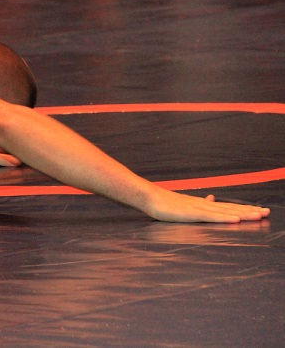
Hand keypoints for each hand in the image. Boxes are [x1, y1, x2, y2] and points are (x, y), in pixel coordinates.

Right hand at [146, 188, 269, 222]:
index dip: (244, 209)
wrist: (149, 197)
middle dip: (250, 211)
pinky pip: (211, 217)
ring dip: (242, 214)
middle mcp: (204, 205)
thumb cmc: (164, 202)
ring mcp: (198, 209)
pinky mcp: (191, 213)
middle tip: (267, 212)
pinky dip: (225, 218)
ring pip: (225, 212)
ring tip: (258, 215)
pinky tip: (235, 219)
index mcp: (203, 204)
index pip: (228, 207)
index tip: (260, 210)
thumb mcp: (185, 204)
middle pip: (231, 208)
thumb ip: (200, 204)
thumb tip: (212, 198)